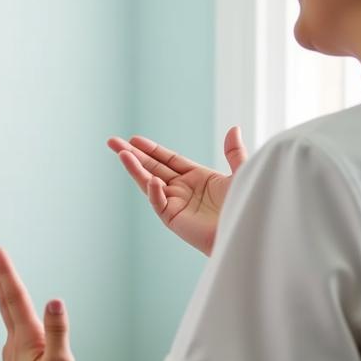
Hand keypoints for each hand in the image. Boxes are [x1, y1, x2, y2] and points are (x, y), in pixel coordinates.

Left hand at [0, 243, 77, 360]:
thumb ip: (58, 332)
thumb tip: (55, 300)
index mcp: (25, 340)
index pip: (13, 296)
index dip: (4, 270)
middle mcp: (14, 345)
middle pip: (5, 301)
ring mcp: (13, 358)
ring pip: (8, 317)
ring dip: (4, 293)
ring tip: (1, 276)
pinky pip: (14, 334)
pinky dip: (13, 317)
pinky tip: (17, 323)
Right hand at [107, 127, 247, 256]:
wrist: (246, 231)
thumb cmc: (246, 206)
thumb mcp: (241, 174)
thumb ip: (234, 153)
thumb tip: (233, 129)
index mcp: (197, 177)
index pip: (168, 159)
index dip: (151, 149)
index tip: (135, 139)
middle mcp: (183, 189)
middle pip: (152, 167)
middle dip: (133, 154)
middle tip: (113, 141)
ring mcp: (176, 204)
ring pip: (149, 182)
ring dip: (135, 168)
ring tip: (121, 154)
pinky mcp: (174, 218)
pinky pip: (159, 203)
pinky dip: (155, 192)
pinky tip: (152, 181)